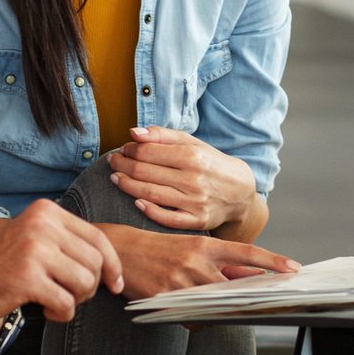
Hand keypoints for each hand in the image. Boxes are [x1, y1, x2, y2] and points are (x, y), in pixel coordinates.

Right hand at [0, 199, 122, 324]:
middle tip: (67, 295)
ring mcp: (34, 249)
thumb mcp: (34, 242)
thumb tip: (113, 267)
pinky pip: (67, 303)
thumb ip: (67, 244)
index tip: (115, 285)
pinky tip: (43, 310)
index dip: (112, 266)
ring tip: (53, 301)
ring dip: (74, 301)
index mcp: (46, 212)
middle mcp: (42, 224)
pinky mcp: (27, 277)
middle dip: (89, 287)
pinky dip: (60, 314)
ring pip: (85, 284)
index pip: (98, 238)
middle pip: (95, 263)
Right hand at [101, 224, 300, 299]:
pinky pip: (191, 318)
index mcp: (205, 245)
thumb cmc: (161, 248)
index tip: (294, 268)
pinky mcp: (164, 298)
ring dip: (219, 310)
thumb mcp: (193, 247)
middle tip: (261, 303)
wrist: (121, 250)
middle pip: (233, 287)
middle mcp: (196, 262)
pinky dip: (197, 318)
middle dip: (246, 297)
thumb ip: (223, 263)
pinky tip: (191, 311)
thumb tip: (255, 276)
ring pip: (213, 306)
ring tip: (215, 305)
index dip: (273, 261)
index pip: (247, 253)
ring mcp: (180, 281)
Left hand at [110, 126, 257, 232]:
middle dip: (122, 166)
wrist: (240, 193)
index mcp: (193, 156)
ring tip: (115, 178)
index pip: (148, 151)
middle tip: (113, 162)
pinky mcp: (197, 221)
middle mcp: (194, 179)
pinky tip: (135, 202)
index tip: (122, 149)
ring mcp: (195, 202)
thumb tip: (134, 132)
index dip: (129, 150)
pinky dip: (148, 210)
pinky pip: (166, 218)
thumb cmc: (211, 164)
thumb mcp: (193, 144)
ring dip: (127, 185)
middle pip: (145, 172)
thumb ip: (163, 136)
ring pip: (150, 194)